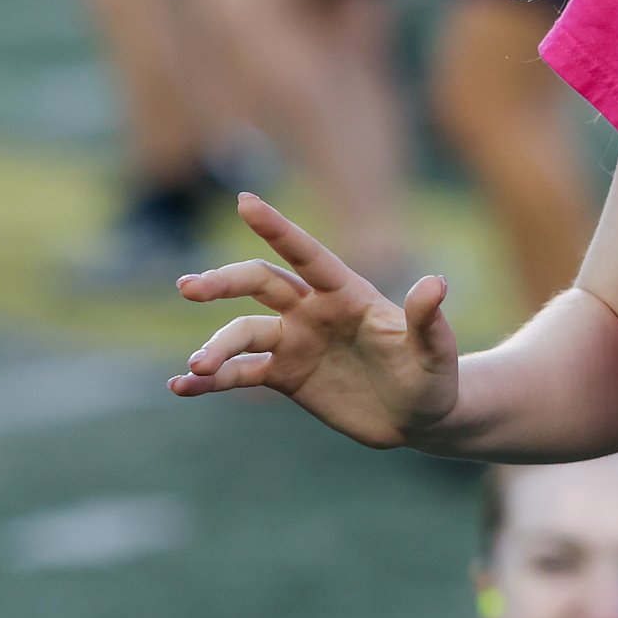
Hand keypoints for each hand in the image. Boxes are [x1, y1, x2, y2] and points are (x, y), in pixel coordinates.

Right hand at [168, 194, 457, 448]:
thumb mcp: (435, 352)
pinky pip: (239, 373)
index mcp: (347, 292)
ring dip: (216, 346)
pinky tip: (180, 388)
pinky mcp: (284, 375)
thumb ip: (428, 319)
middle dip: (224, 281)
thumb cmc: (434, 377)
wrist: (417, 417)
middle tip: (188, 288)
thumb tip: (436, 283)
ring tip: (195, 368)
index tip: (244, 201)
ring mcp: (295, 341)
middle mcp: (314, 309)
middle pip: (260, 283)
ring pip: (244, 332)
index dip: (277, 229)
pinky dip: (210, 381)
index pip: (307, 254)